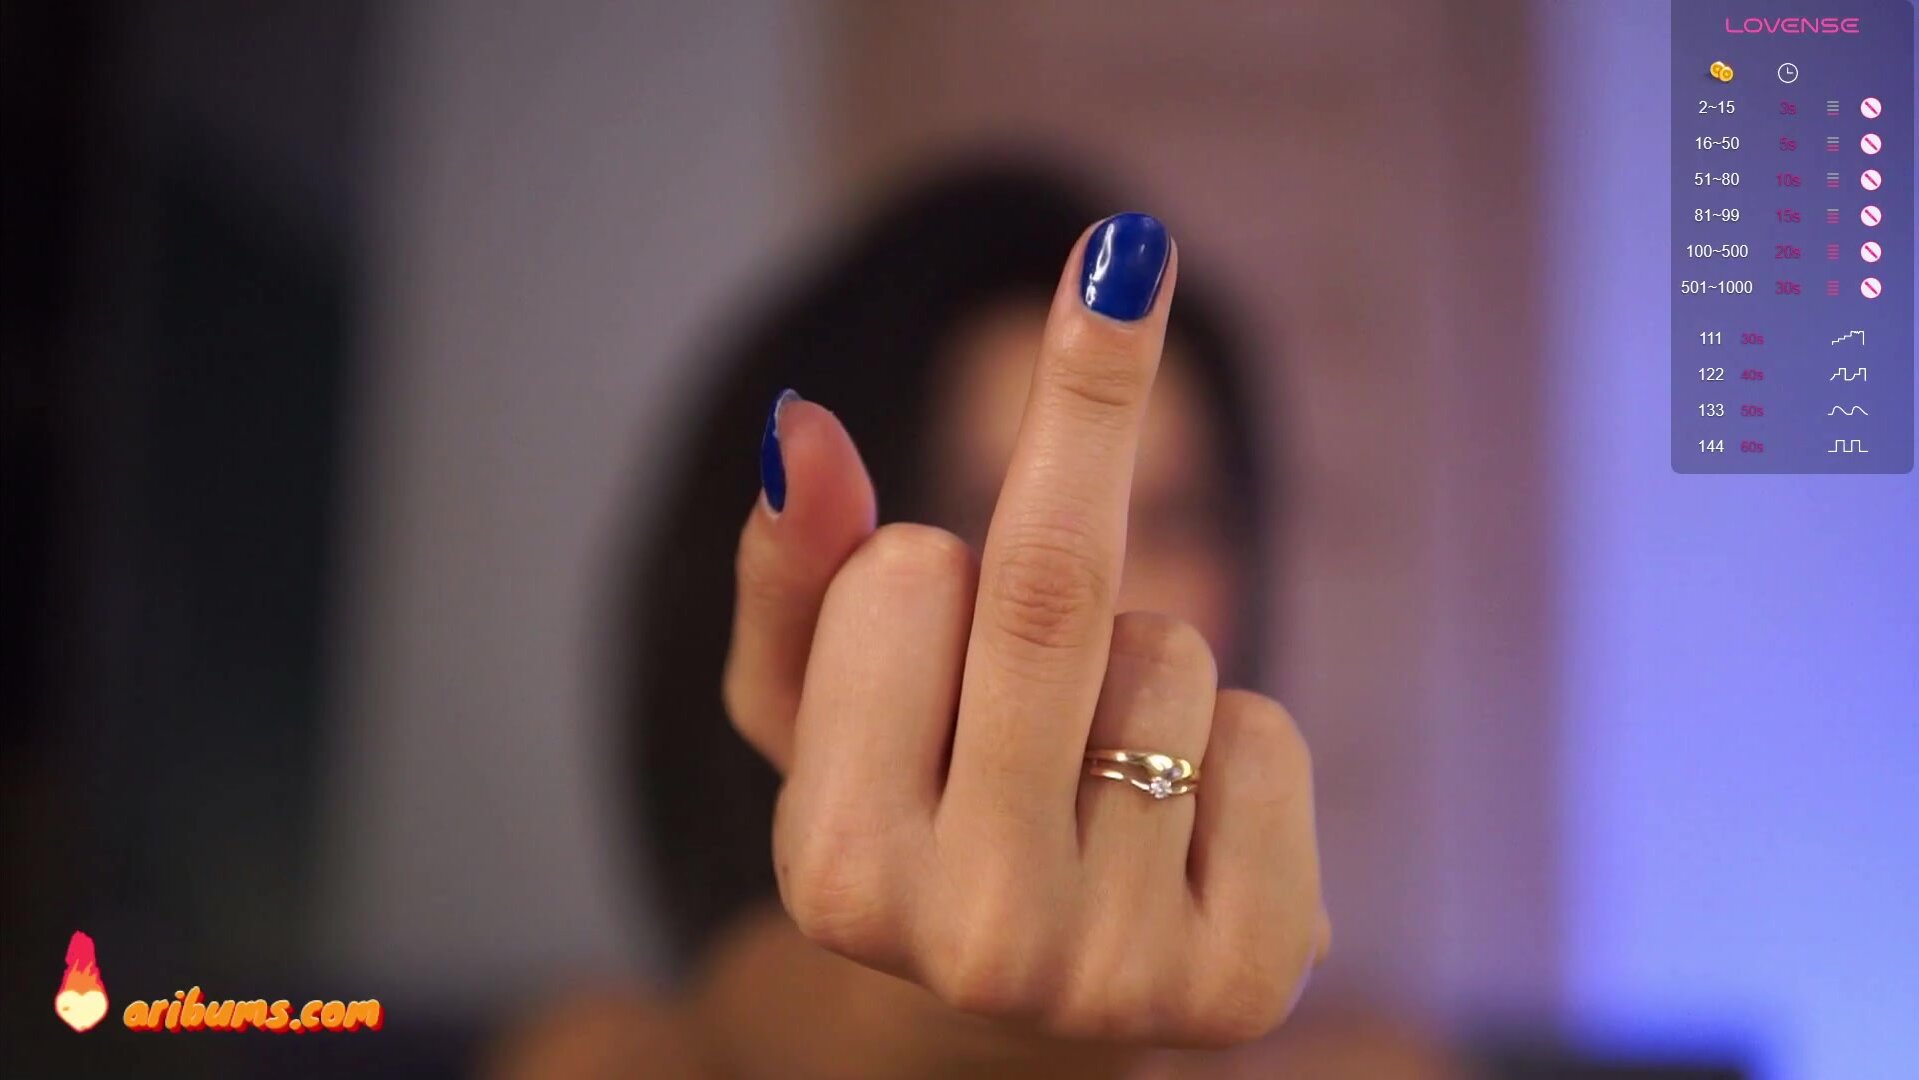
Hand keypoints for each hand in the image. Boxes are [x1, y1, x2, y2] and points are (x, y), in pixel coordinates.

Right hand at [721, 214, 1328, 1047]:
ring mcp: (1119, 975)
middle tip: (1127, 249)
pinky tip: (1176, 832)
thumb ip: (793, 573)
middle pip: (1054, 595)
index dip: (921, 557)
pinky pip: (1271, 739)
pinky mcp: (1246, 986)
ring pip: (1173, 659)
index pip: (907, 573)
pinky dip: (1232, 745)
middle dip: (1089, 409)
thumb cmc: (912, 817)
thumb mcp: (818, 707)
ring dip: (1136, 664)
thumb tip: (797, 430)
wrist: (1017, 1011)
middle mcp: (972, 939)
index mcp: (832, 871)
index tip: (921, 577)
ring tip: (1091, 771)